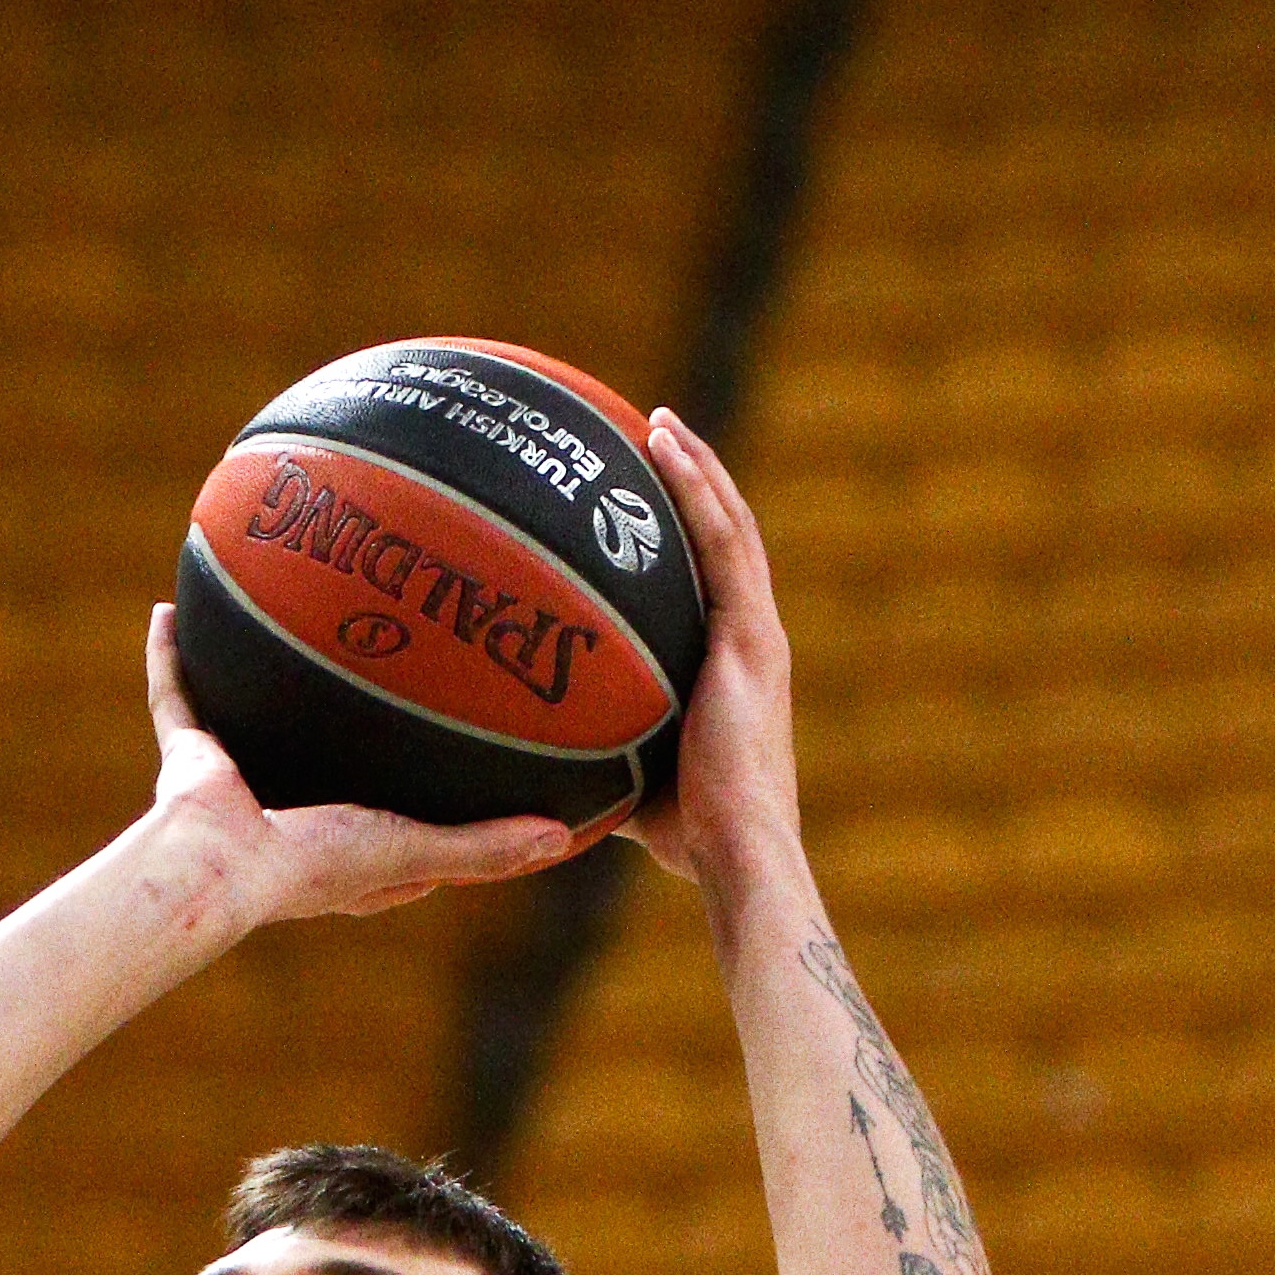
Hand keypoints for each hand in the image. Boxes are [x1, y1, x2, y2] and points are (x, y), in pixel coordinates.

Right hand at [138, 606, 577, 929]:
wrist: (220, 864)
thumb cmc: (316, 866)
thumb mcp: (416, 849)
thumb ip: (484, 847)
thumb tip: (562, 839)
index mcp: (341, 853)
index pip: (396, 832)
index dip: (428, 810)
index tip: (462, 772)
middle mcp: (287, 815)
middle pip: (322, 765)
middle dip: (344, 733)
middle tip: (379, 674)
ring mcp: (234, 783)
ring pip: (247, 720)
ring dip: (256, 680)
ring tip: (281, 623)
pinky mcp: (187, 756)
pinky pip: (175, 693)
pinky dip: (170, 656)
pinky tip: (173, 607)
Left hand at [627, 413, 803, 897]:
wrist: (735, 852)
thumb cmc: (681, 835)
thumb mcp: (624, 773)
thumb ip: (589, 746)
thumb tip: (517, 748)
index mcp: (733, 667)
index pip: (712, 582)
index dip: (687, 532)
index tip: (646, 495)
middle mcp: (752, 641)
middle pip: (726, 540)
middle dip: (694, 483)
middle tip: (652, 434)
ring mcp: (757, 635)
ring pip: (731, 528)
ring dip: (697, 469)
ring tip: (659, 422)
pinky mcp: (753, 638)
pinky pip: (722, 545)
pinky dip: (697, 490)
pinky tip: (664, 448)